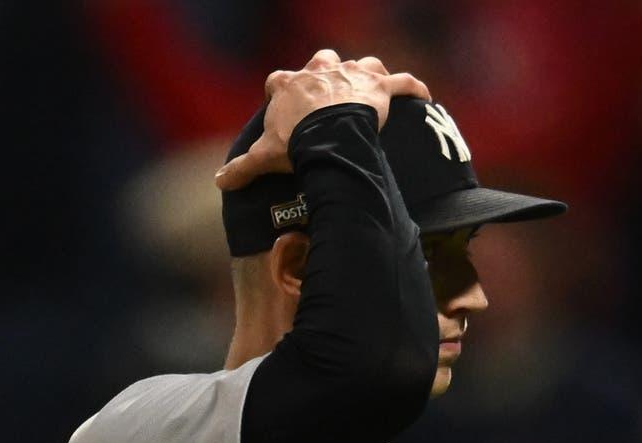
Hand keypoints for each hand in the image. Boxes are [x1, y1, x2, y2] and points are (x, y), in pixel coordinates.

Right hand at [214, 51, 429, 190]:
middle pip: (323, 60)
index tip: (283, 104)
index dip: (281, 92)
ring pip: (363, 63)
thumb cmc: (296, 143)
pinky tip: (423, 95)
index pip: (279, 81)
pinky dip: (413, 87)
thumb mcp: (265, 156)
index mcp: (289, 84)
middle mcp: (320, 71)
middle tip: (331, 93)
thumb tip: (219, 182)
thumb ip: (242, 167)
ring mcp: (351, 74)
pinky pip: (402, 81)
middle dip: (327, 72)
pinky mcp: (379, 85)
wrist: (329, 137)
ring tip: (372, 90)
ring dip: (368, 74)